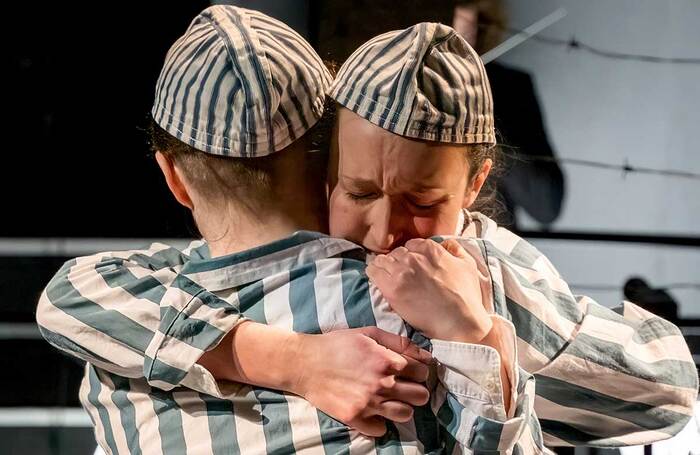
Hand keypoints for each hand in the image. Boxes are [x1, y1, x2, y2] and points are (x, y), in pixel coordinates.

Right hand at [291, 326, 431, 436]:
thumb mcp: (368, 334)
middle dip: (416, 390)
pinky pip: (381, 429)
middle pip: (420, 396)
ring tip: (390, 400)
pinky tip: (373, 411)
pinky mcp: (355, 417)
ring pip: (406, 415)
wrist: (304, 363)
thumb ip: (399, 342)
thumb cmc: (337, 344)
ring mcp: (369, 403)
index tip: (411, 372)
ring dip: (401, 407)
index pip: (422, 373)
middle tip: (404, 387)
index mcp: (387, 361)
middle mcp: (382, 384)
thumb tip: (426, 356)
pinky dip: (379, 422)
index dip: (419, 371)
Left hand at [367, 238, 491, 342]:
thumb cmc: (466, 297)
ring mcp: (401, 272)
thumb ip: (455, 249)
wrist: (459, 322)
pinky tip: (378, 280)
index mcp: (431, 249)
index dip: (411, 255)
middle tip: (401, 275)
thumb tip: (446, 244)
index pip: (411, 244)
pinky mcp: (392, 288)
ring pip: (382, 261)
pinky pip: (373, 272)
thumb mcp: (468, 265)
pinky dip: (374, 274)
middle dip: (398, 262)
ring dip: (384, 267)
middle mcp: (414, 257)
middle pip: (396, 253)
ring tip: (387, 277)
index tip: (412, 266)